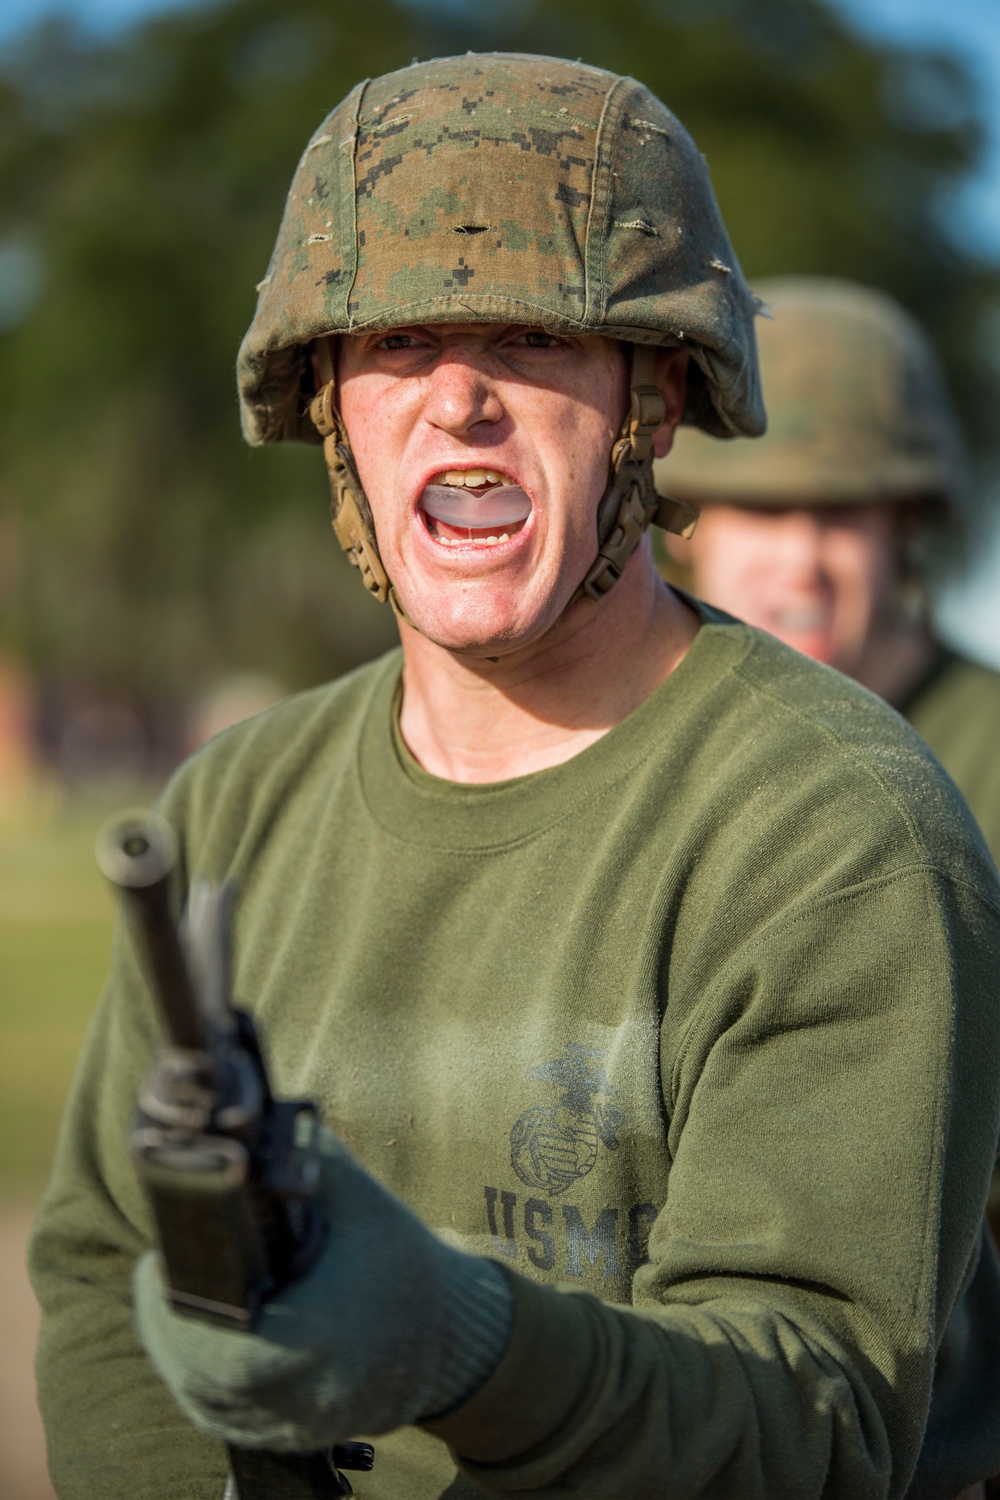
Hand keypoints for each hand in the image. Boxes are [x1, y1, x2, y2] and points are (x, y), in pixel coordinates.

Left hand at [134, 1129, 511, 1450]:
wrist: (448, 1339)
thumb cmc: (402, 1265)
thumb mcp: (359, 1199)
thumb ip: (299, 1157)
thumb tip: (241, 1120)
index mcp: (318, 1337)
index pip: (212, 1337)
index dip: (174, 1296)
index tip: (161, 1259)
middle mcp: (298, 1396)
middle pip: (191, 1361)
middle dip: (172, 1308)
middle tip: (168, 1263)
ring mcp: (285, 1428)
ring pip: (194, 1389)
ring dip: (179, 1340)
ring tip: (185, 1288)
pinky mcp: (277, 1440)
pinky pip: (213, 1406)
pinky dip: (200, 1368)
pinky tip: (207, 1329)